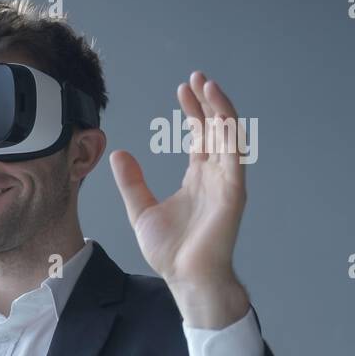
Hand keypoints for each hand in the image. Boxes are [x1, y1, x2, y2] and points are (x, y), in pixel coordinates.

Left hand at [109, 72, 250, 327]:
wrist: (185, 277)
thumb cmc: (171, 250)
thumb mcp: (141, 209)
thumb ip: (132, 182)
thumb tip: (119, 154)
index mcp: (197, 178)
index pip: (199, 136)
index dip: (193, 112)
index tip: (183, 90)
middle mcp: (215, 176)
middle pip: (215, 130)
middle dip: (207, 102)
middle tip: (196, 78)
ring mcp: (226, 183)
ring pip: (229, 137)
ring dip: (221, 110)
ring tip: (208, 86)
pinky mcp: (233, 193)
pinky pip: (235, 157)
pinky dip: (230, 134)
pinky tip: (221, 115)